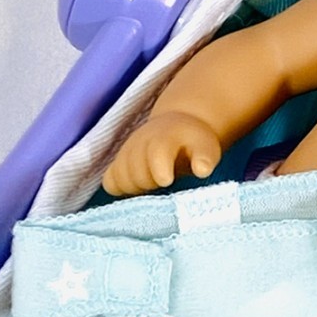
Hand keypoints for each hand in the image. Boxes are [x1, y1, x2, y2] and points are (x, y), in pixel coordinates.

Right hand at [102, 111, 222, 195]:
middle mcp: (139, 142)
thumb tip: (202, 170)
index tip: (167, 180)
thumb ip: (205, 158)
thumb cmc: (193, 143)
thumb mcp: (206, 147)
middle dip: (152, 183)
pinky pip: (110, 183)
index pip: (155, 152)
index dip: (159, 170)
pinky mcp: (117, 164)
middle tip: (167, 181)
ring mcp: (125, 153)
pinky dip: (121, 189)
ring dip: (138, 187)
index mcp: (164, 137)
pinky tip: (138, 187)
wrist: (176, 128)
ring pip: (121, 179)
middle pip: (137, 173)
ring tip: (154, 183)